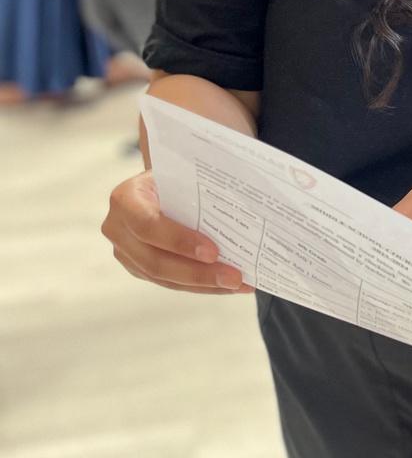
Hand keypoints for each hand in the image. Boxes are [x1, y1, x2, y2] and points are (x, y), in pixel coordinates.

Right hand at [102, 169, 252, 293]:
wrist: (160, 185)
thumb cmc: (175, 176)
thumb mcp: (181, 171)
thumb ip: (200, 182)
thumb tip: (246, 194)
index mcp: (125, 199)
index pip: (148, 225)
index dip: (179, 241)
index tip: (213, 251)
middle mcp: (118, 228)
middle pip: (156, 261)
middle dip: (198, 273)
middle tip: (234, 277)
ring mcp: (126, 253)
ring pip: (165, 278)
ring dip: (204, 284)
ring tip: (238, 283)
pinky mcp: (138, 269)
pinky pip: (171, 284)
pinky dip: (201, 286)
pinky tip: (228, 285)